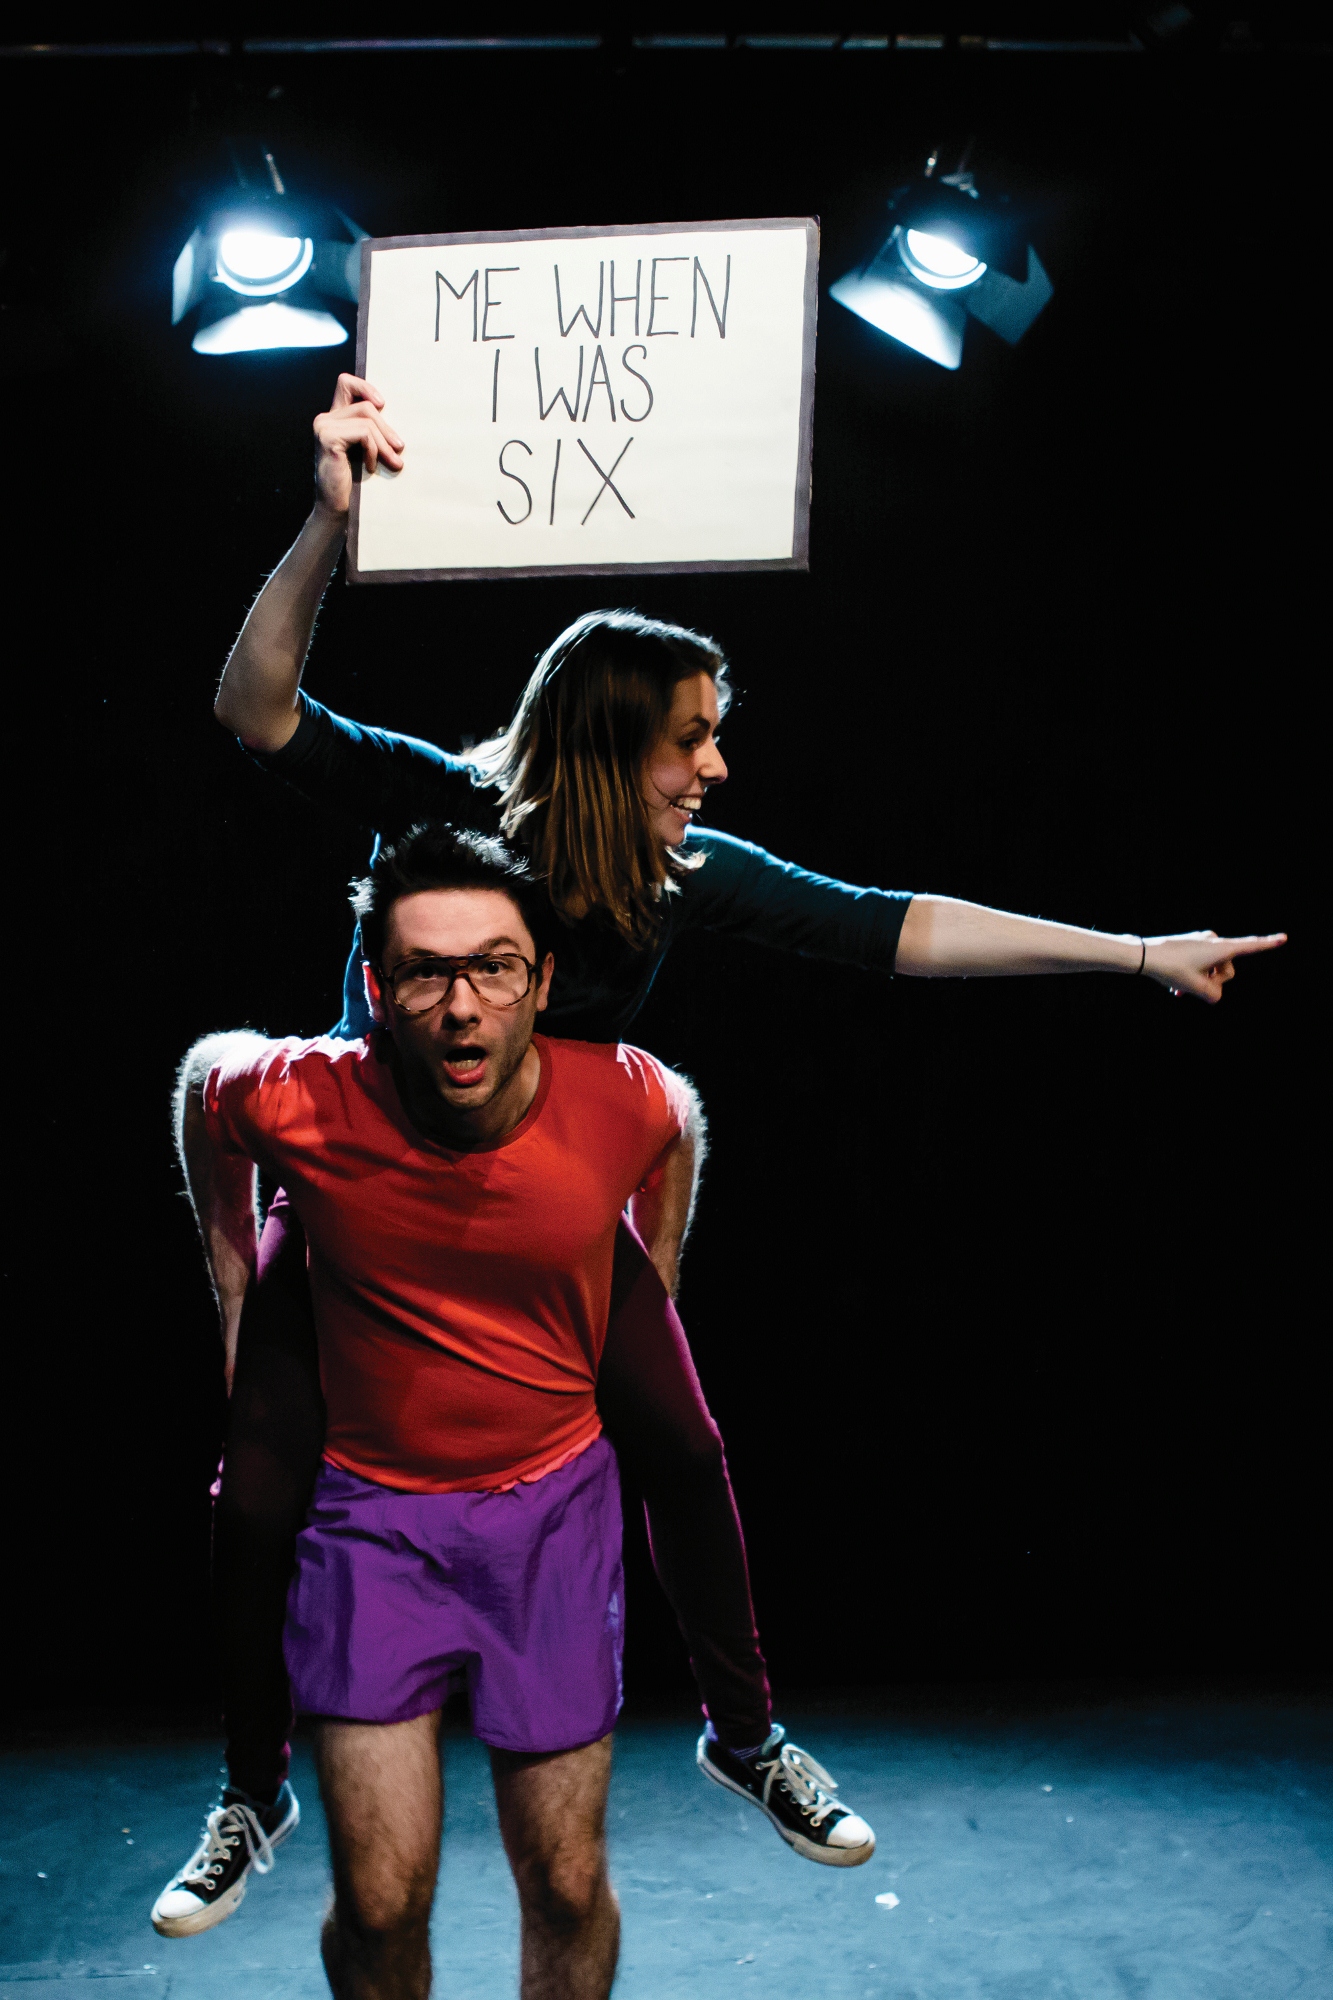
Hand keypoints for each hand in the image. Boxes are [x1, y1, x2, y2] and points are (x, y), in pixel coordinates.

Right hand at [312, 373, 404, 518]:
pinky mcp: (328, 438)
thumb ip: (372, 431)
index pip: (346, 383)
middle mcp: (325, 419)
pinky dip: (374, 450)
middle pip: (365, 405)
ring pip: (367, 420)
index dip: (366, 386)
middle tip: (399, 449)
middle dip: (386, 428)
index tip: (383, 404)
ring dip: (384, 443)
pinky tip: (371, 467)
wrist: (337, 508)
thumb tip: (396, 420)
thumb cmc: (355, 483)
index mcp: (333, 418)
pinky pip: (364, 433)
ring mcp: (323, 427)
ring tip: (393, 462)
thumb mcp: (366, 451)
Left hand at [1143, 929, 1285, 1001]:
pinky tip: (1175, 988)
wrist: (1142, 955)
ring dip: (1198, 981)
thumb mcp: (1196, 987)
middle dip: (1213, 982)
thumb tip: (1214, 994)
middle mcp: (1214, 941)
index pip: (1250, 946)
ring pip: (1210, 969)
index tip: (1284, 937)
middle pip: (1227, 969)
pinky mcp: (1189, 945)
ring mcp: (1201, 942)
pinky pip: (1198, 965)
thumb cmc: (1171, 969)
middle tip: (1191, 988)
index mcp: (1220, 948)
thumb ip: (1213, 994)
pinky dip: (1191, 976)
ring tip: (1179, 989)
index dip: (1268, 944)